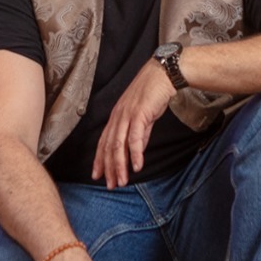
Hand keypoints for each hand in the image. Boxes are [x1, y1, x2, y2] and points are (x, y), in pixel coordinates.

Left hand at [92, 57, 177, 187]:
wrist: (162, 75)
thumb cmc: (153, 93)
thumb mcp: (143, 116)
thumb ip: (140, 133)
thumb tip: (137, 150)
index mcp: (116, 116)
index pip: (104, 142)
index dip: (100, 160)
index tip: (98, 176)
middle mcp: (118, 117)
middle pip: (109, 147)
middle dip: (108, 168)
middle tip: (110, 185)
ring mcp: (128, 116)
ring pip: (119, 145)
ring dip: (120, 166)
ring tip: (121, 181)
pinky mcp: (140, 115)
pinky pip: (135, 138)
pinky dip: (135, 154)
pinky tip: (137, 166)